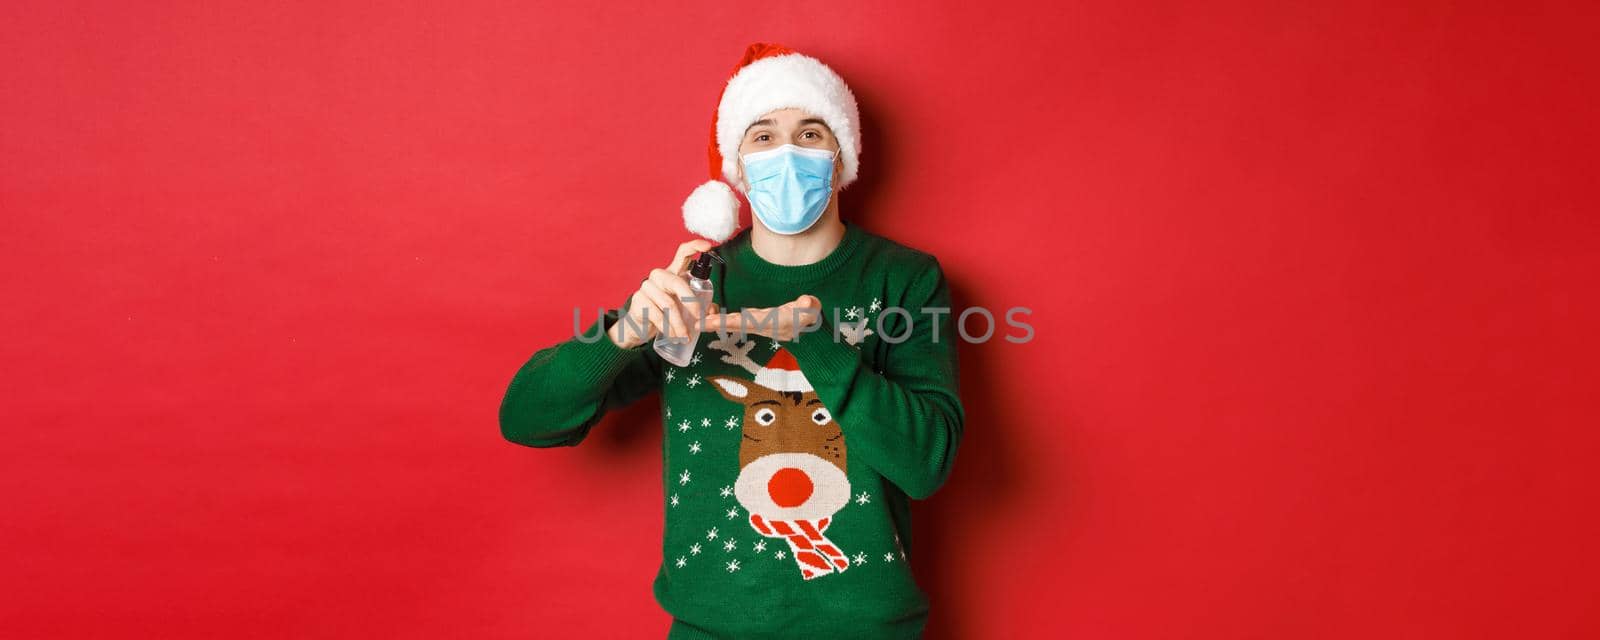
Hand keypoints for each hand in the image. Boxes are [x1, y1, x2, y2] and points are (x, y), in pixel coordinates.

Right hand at [608, 239, 720, 348]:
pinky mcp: (638, 300)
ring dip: (680, 324)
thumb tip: (712, 311)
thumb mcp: (683, 308)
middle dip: (691, 302)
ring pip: (669, 304)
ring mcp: (647, 287)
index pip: (682, 254)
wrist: (638, 327)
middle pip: (678, 282)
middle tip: (699, 318)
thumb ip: (700, 307)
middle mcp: (659, 276)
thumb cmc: (665, 314)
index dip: (695, 247)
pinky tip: (672, 336)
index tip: (708, 247)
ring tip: (685, 336)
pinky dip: (668, 328)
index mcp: (673, 273)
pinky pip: (657, 315)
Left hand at [700, 294, 821, 341]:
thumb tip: (808, 302)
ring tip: (698, 321)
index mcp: (774, 322)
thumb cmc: (809, 314)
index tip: (714, 322)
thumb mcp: (812, 309)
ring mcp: (758, 324)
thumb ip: (809, 306)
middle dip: (717, 324)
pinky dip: (721, 319)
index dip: (731, 322)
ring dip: (716, 322)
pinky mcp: (755, 320)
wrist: (810, 323)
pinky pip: (735, 321)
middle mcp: (763, 325)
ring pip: (734, 323)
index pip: (750, 322)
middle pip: (737, 325)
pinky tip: (709, 315)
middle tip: (698, 325)